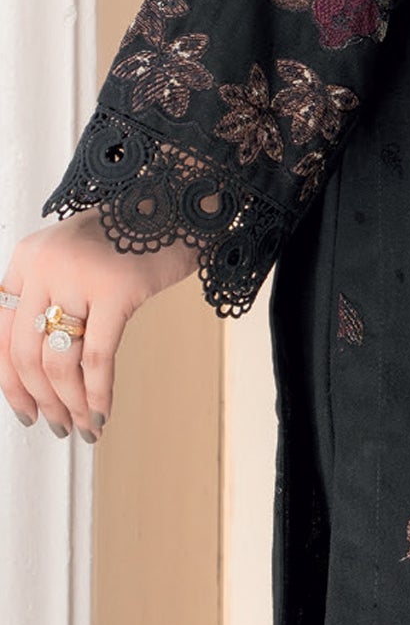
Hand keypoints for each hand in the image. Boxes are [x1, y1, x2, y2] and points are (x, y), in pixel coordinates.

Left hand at [0, 212, 199, 439]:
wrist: (177, 201)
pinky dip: (98, 392)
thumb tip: (37, 376)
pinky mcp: (118, 287)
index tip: (25, 410)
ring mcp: (80, 274)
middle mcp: (45, 264)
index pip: (0, 334)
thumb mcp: (71, 260)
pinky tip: (102, 411)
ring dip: (70, 403)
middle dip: (42, 400)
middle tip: (58, 423)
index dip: (10, 382)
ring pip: (60, 361)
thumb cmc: (128, 235)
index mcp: (27, 258)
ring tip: (83, 423)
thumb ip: (49, 300)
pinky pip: (98, 356)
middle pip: (27, 353)